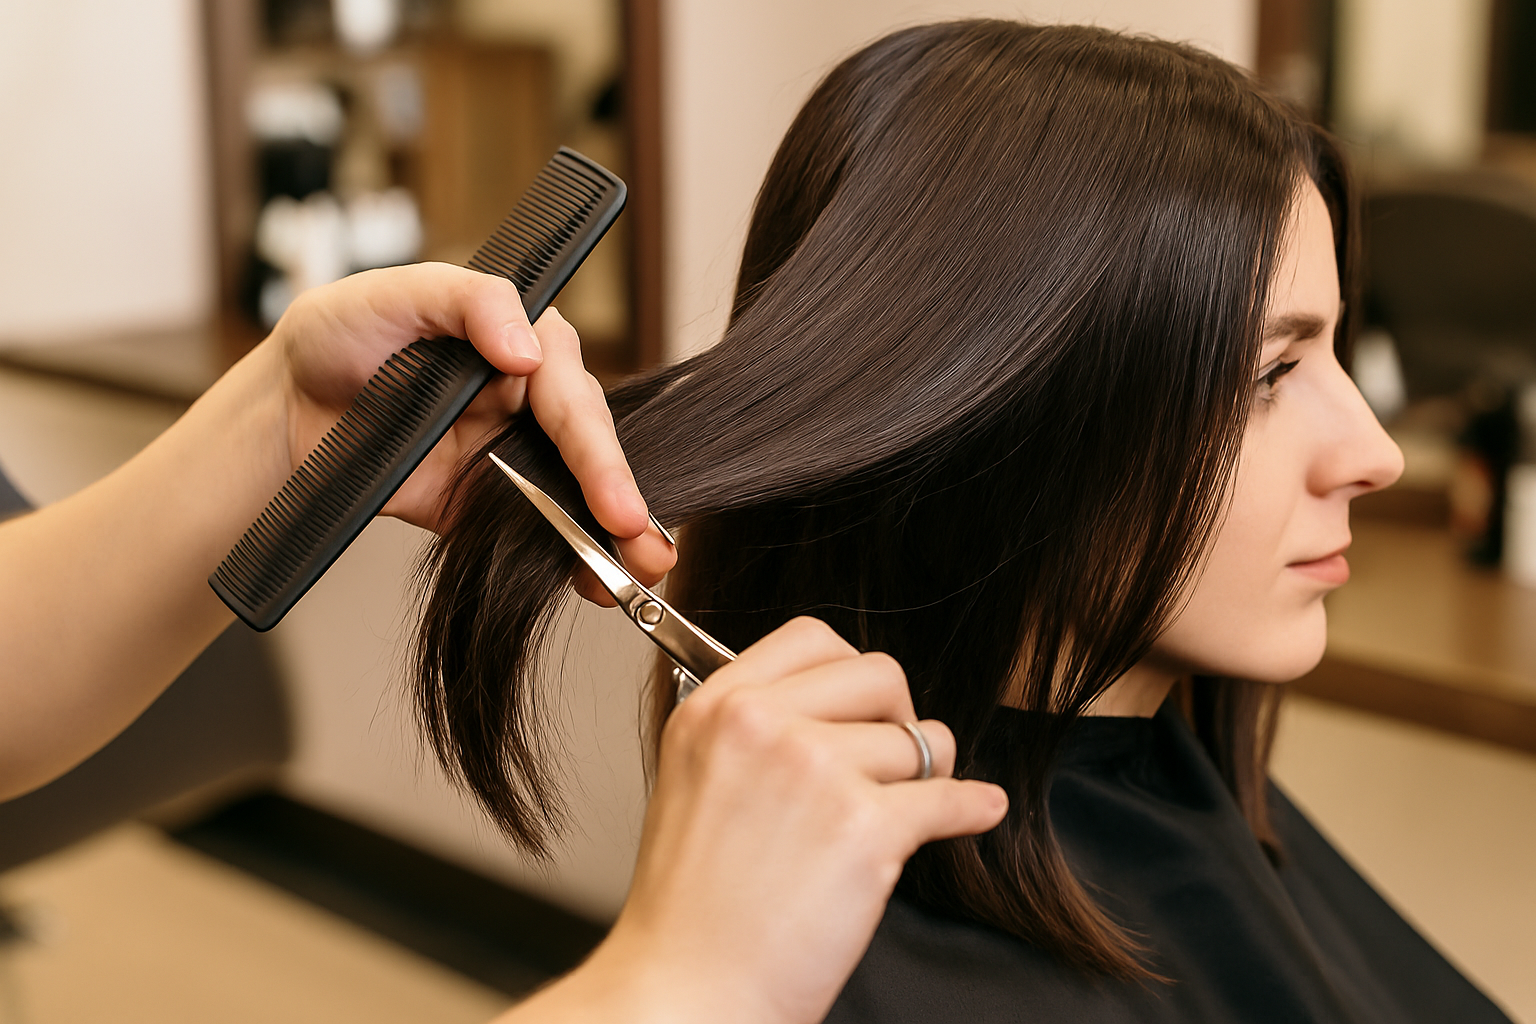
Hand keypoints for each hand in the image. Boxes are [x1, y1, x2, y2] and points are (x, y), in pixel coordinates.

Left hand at [267, 263, 674, 589]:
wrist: (285, 409)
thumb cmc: (339, 333)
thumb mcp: (393, 293)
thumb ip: (468, 302)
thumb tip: (527, 349)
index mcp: (521, 343)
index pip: (571, 395)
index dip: (595, 447)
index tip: (611, 494)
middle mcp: (528, 400)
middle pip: (589, 450)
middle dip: (620, 498)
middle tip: (641, 538)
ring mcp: (510, 455)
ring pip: (576, 495)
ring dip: (612, 537)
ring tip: (641, 573)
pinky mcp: (485, 503)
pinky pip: (535, 532)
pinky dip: (567, 559)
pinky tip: (594, 584)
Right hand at [537, 619, 1007, 1023]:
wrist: (688, 992)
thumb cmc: (691, 907)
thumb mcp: (693, 779)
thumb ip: (752, 729)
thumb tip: (834, 707)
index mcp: (714, 709)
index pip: (811, 637)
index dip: (852, 672)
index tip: (865, 705)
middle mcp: (762, 726)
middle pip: (879, 675)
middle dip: (899, 717)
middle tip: (895, 760)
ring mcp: (815, 772)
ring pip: (916, 741)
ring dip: (923, 778)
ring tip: (901, 813)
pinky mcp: (865, 830)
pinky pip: (949, 798)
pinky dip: (970, 809)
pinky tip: (976, 810)